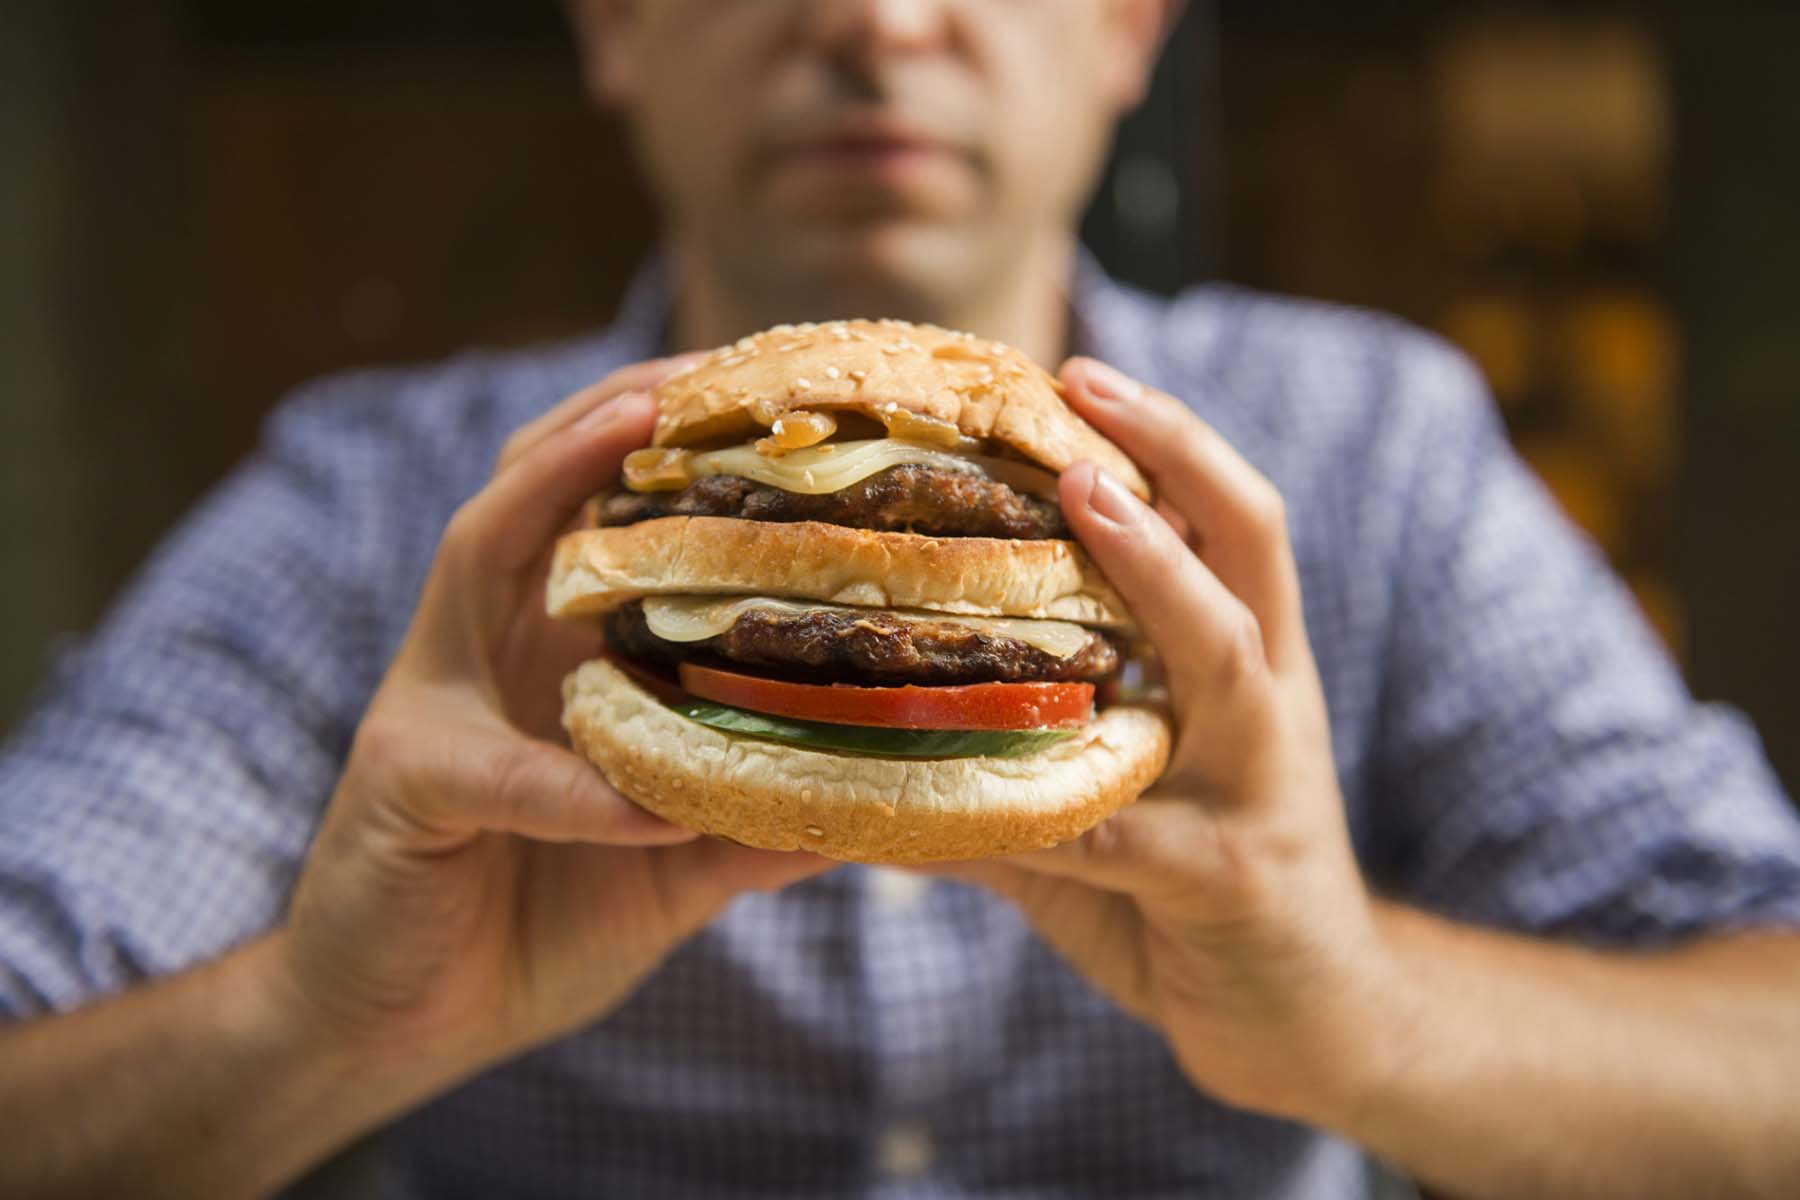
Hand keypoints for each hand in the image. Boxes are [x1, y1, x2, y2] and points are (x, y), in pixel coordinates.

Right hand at [266, 356, 834, 1083]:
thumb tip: (874, 801)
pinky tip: (634, 795)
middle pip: (543, 477)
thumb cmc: (530, 926)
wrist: (393, 1024)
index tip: (788, 394)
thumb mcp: (665, 870)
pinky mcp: (400, 781)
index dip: (689, 446)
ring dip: (559, 477)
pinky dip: (564, 781)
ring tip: (642, 426)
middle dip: (626, 411)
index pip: (616, 511)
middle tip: (725, 363)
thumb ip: (745, 822)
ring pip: (482, 547)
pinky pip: (493, 770)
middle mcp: (491, 643)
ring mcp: (434, 697)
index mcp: (557, 649)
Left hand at [922, 358, 1396, 1122]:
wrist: (1326, 1028)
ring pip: (1228, 657)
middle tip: (1081, 390)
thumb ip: (1028, 761)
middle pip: (1251, 546)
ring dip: (1160, 572)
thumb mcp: (1123, 810)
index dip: (1168, 442)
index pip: (1229, 525)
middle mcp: (1269, 709)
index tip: (1081, 374)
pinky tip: (950, 810)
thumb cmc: (1203, 903)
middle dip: (1176, 454)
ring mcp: (1262, 790)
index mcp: (1250, 673)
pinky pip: (1132, 834)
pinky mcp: (1236, 883)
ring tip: (1087, 502)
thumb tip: (881, 730)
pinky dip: (1044, 813)